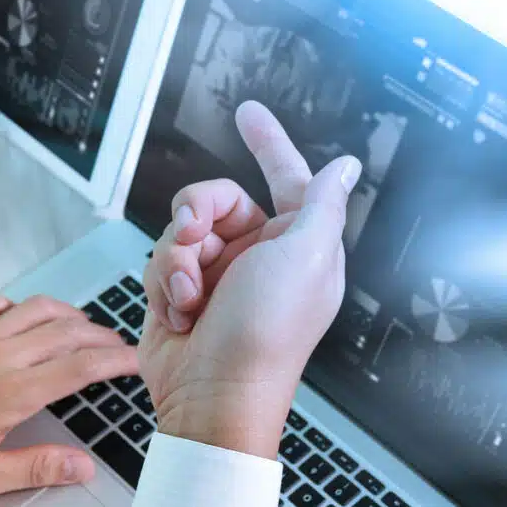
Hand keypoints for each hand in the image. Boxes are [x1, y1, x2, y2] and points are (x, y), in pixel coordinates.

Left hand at [0, 296, 137, 501]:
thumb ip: (35, 468)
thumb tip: (82, 467)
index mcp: (9, 391)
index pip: (79, 367)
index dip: (116, 361)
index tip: (137, 362)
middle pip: (68, 332)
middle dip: (103, 337)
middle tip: (122, 349)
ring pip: (40, 309)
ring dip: (72, 316)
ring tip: (88, 331)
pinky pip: (3, 303)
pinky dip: (27, 306)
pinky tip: (32, 320)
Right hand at [140, 101, 360, 458]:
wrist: (212, 393)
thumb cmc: (265, 335)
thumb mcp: (304, 257)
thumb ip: (323, 204)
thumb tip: (346, 167)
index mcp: (297, 244)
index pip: (287, 178)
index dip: (268, 143)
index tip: (248, 113)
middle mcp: (258, 256)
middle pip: (215, 200)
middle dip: (196, 215)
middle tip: (194, 234)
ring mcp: (218, 276)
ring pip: (180, 231)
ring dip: (177, 260)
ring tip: (189, 296)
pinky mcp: (182, 293)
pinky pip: (160, 262)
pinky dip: (164, 284)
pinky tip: (178, 313)